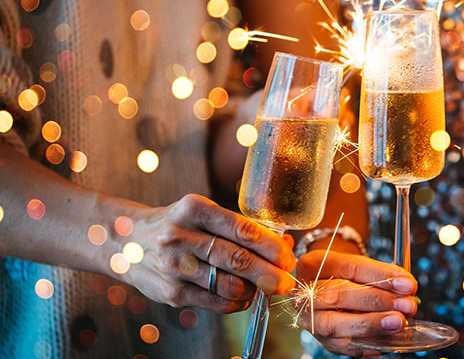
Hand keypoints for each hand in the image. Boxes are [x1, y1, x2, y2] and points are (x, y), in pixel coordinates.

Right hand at [125, 194, 296, 312]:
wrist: (126, 241)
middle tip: (287, 282)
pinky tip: (245, 297)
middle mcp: (181, 236)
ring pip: (229, 285)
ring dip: (254, 290)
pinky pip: (215, 303)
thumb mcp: (203, 214)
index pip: (243, 230)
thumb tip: (283, 244)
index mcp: (194, 209)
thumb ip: (240, 228)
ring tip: (263, 287)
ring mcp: (174, 266)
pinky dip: (237, 303)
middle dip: (270, 274)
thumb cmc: (178, 225)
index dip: (272, 247)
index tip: (287, 258)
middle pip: (239, 260)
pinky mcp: (170, 292)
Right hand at [296, 251, 417, 355]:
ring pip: (334, 324)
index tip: (407, 283)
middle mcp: (305, 293)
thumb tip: (407, 288)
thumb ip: (382, 275)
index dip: (380, 275)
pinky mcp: (322, 341)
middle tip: (406, 304)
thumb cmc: (346, 276)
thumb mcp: (359, 266)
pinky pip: (343, 347)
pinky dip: (368, 345)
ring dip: (371, 324)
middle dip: (376, 300)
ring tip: (398, 322)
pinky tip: (388, 341)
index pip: (348, 267)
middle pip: (338, 295)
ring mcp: (310, 319)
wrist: (328, 289)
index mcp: (313, 264)